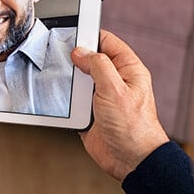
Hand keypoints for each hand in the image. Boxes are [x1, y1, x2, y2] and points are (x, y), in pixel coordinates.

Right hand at [71, 30, 168, 180]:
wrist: (130, 160)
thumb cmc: (134, 127)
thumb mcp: (115, 89)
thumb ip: (98, 66)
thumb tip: (81, 52)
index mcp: (128, 70)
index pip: (108, 43)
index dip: (91, 36)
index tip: (73, 33)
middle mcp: (115, 82)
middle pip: (90, 60)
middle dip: (75, 59)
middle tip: (60, 57)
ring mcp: (101, 98)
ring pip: (79, 80)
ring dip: (69, 81)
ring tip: (59, 78)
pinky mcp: (89, 114)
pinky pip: (73, 101)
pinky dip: (65, 99)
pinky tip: (59, 97)